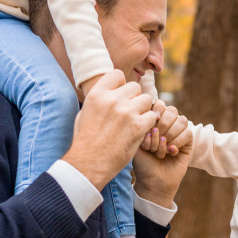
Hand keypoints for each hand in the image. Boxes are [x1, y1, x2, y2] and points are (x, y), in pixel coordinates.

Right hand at [63, 70, 157, 189]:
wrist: (89, 163)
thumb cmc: (85, 140)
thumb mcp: (85, 113)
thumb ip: (99, 99)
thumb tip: (109, 89)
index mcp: (97, 94)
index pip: (117, 74)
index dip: (121, 85)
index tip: (121, 96)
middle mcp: (112, 99)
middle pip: (135, 87)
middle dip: (134, 98)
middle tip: (130, 112)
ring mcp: (126, 112)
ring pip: (147, 100)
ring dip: (144, 110)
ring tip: (136, 122)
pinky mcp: (138, 126)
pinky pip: (152, 116)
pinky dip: (149, 124)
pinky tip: (141, 131)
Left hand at [140, 103, 190, 157]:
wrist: (152, 181)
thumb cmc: (142, 162)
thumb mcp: (137, 141)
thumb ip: (142, 124)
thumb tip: (153, 114)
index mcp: (154, 120)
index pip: (160, 104)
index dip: (156, 112)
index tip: (149, 126)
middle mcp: (168, 124)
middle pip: (172, 110)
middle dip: (162, 126)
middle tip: (155, 142)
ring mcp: (178, 132)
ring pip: (181, 121)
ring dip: (170, 136)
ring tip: (161, 150)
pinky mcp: (188, 142)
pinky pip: (187, 133)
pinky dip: (177, 143)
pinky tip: (170, 153)